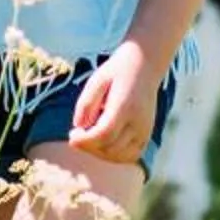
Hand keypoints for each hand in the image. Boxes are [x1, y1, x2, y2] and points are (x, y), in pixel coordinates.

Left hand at [67, 40, 158, 163]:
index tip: (71, 134)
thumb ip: (86, 103)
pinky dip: (114, 155)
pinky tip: (103, 143)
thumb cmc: (116, 72)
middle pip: (110, 148)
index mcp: (124, 106)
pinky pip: (130, 156)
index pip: (103, 134)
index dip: (84, 140)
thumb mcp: (97, 80)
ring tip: (90, 136)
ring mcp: (145, 130)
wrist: (145, 64)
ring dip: (100, 153)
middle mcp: (138, 122)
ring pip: (120, 156)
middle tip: (77, 133)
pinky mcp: (147, 135)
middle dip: (89, 146)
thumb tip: (78, 127)